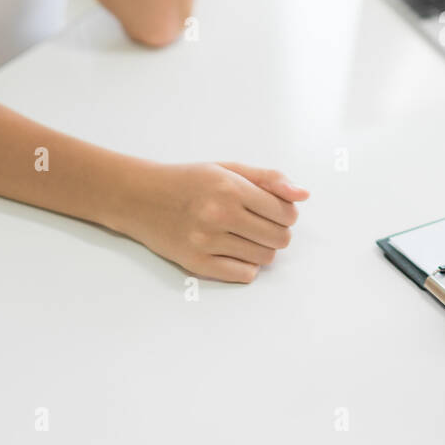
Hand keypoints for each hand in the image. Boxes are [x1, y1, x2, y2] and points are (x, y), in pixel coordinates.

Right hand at [110, 161, 309, 282]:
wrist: (140, 198)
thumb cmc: (188, 182)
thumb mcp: (228, 169)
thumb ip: (269, 179)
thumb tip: (304, 194)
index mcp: (230, 188)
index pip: (285, 211)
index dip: (288, 213)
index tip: (276, 211)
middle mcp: (219, 215)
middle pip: (279, 237)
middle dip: (278, 232)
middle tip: (261, 224)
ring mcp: (207, 242)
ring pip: (265, 258)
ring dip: (263, 249)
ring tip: (246, 236)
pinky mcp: (196, 263)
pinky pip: (244, 274)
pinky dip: (248, 266)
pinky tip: (236, 251)